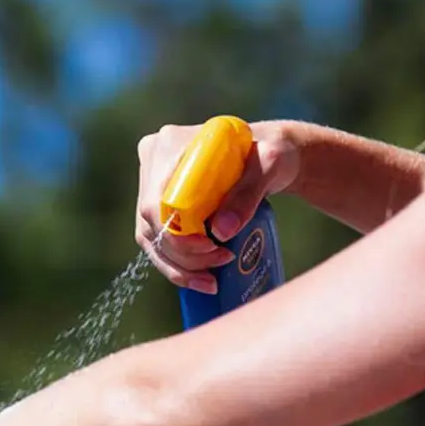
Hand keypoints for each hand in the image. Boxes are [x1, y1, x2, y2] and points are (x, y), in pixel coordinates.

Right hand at [135, 120, 300, 292]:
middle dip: (183, 255)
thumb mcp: (268, 166)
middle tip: (220, 264)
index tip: (210, 246)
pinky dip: (177, 266)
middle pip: (152, 222)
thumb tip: (221, 231)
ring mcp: (153, 185)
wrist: (272, 157)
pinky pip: (158, 242)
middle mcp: (153, 162)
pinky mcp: (162, 205)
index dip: (176, 232)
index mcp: (169, 145)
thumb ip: (246, 195)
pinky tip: (200, 280)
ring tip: (212, 281)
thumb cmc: (272, 152)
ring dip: (179, 267)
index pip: (157, 200)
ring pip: (152, 237)